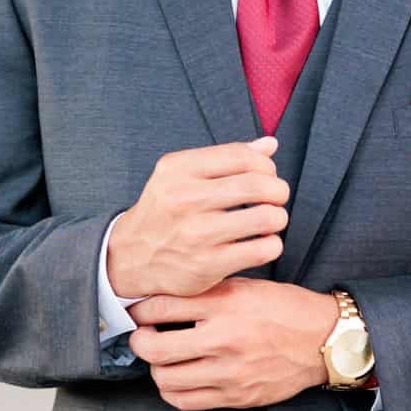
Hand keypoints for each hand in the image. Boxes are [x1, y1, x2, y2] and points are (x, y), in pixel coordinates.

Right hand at [107, 137, 289, 299]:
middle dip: (278, 190)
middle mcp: (184, 199)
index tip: (267, 175)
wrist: (131, 256)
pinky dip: (271, 245)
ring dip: (278, 218)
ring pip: (267, 218)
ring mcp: (196, 234)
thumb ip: (225, 159)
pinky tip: (261, 243)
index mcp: (178, 170)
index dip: (266, 165)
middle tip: (276, 197)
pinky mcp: (207, 265)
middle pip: (258, 185)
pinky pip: (262, 250)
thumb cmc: (165, 212)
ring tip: (271, 220)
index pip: (242, 155)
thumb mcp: (181, 176)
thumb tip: (270, 144)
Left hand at [126, 279, 342, 410]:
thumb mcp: (245, 286)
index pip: (161, 308)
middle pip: (154, 348)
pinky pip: (186, 402)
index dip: (140, 310)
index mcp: (225, 304)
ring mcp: (230, 372)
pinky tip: (178, 376)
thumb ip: (205, 290)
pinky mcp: (237, 396)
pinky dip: (172, 390)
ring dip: (156, 368)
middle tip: (142, 335)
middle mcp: (225, 339)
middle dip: (139, 341)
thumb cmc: (284, 308)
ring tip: (162, 357)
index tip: (138, 312)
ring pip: (165, 379)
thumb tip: (161, 296)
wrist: (324, 340)